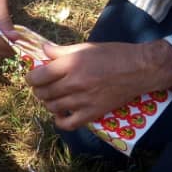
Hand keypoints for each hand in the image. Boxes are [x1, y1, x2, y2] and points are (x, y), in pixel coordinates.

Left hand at [26, 39, 171, 128]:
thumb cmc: (114, 54)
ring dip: (48, 103)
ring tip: (53, 97)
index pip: (38, 76)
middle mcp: (74, 83)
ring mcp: (83, 100)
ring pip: (52, 107)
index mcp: (71, 64)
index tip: (33, 77)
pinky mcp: (92, 113)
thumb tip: (43, 49)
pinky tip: (61, 113)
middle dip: (39, 90)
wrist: (140, 69)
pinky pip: (68, 124)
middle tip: (43, 86)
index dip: (31, 77)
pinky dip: (60, 120)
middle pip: (43, 93)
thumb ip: (62, 51)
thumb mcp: (86, 47)